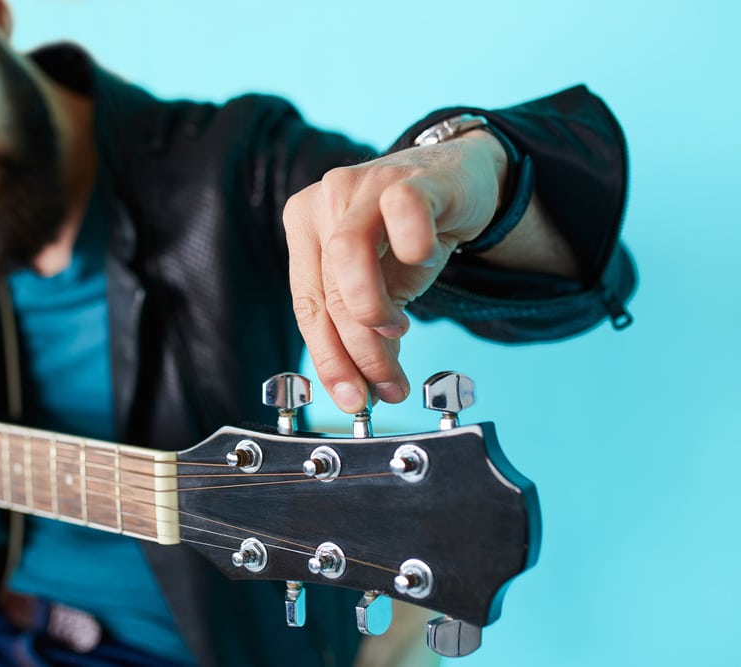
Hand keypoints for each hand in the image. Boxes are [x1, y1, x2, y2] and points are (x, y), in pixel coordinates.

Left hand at [282, 131, 505, 411]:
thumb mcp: (381, 287)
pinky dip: (415, 248)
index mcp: (305, 229)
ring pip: (348, 256)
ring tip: (400, 331)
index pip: (308, 306)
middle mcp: (324, 202)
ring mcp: (363, 185)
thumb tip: (365, 389)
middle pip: (329, 291)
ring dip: (373, 310)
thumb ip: (365, 330)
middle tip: (387, 386)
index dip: (328, 359)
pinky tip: (426, 258)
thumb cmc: (409, 234)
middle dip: (358, 351)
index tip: (351, 399)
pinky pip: (402, 213)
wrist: (459, 178)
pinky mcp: (408, 177)